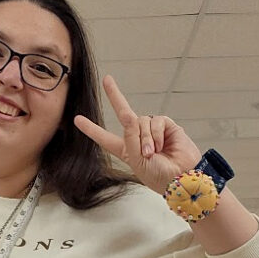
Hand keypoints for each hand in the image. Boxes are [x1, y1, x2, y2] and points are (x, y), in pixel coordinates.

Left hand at [74, 75, 201, 194]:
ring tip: (152, 153)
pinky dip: (156, 134)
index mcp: (126, 150)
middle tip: (107, 80)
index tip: (78, 120)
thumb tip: (129, 116)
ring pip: (141, 121)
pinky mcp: (167, 126)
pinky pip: (156, 121)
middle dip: (115, 96)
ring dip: (145, 138)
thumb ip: (130, 136)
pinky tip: (161, 146)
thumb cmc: (158, 175)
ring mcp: (152, 131)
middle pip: (124, 113)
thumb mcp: (136, 159)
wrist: (181, 178)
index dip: (91, 129)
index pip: (105, 138)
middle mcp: (138, 138)